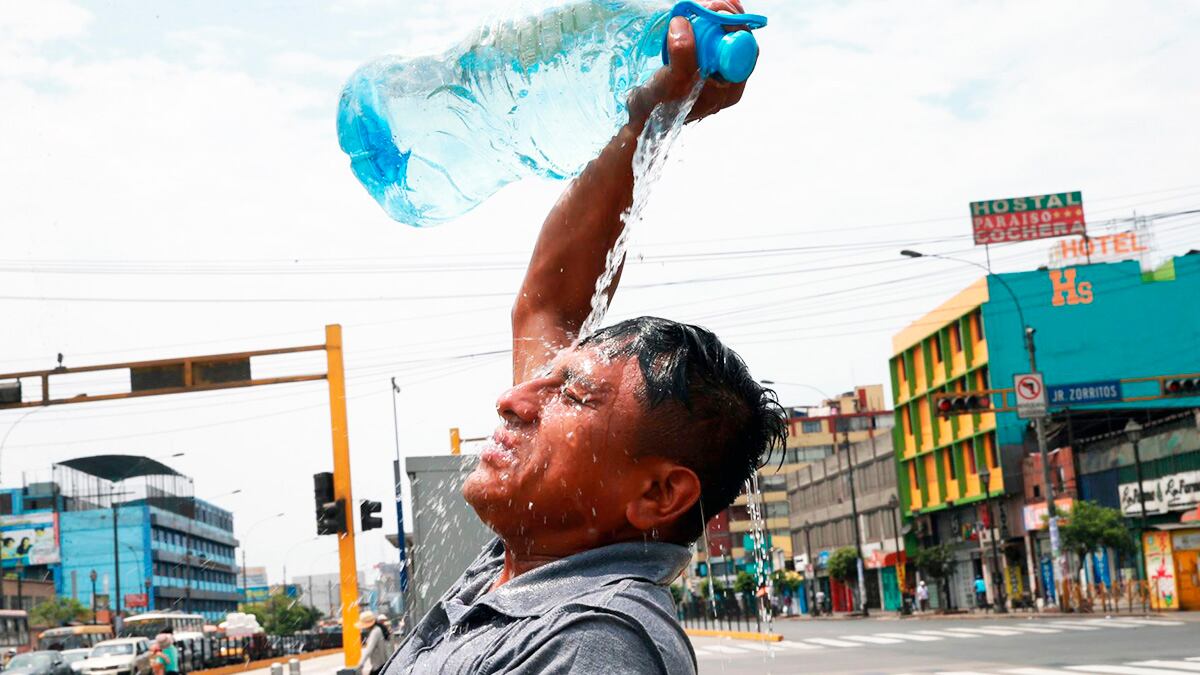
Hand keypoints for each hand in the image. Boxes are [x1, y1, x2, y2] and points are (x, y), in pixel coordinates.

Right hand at [626, 0, 748, 128]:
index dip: (733, 27)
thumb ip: (681, 55)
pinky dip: (704, 23)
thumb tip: (683, 23)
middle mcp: (726, 79)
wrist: (642, 118)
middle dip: (723, 17)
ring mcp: (714, 69)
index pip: (745, 50)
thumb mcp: (671, 83)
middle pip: (736, 39)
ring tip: (697, 6)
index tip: (715, 12)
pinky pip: (709, 37)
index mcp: (729, 88)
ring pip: (723, 35)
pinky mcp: (701, 61)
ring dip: (712, 18)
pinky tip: (696, 11)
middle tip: (706, 4)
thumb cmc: (658, 109)